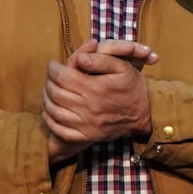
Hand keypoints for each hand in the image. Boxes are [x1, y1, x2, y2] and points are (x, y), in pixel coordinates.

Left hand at [43, 38, 154, 163]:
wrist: (146, 114)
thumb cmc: (132, 87)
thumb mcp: (122, 67)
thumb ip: (99, 59)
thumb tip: (79, 57)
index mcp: (96, 88)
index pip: (62, 77)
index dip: (53, 68)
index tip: (53, 65)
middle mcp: (89, 108)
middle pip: (55, 93)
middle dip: (48, 82)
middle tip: (51, 76)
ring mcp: (87, 124)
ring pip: (54, 110)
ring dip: (46, 98)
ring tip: (49, 90)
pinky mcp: (87, 136)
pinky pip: (60, 129)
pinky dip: (50, 119)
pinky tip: (50, 110)